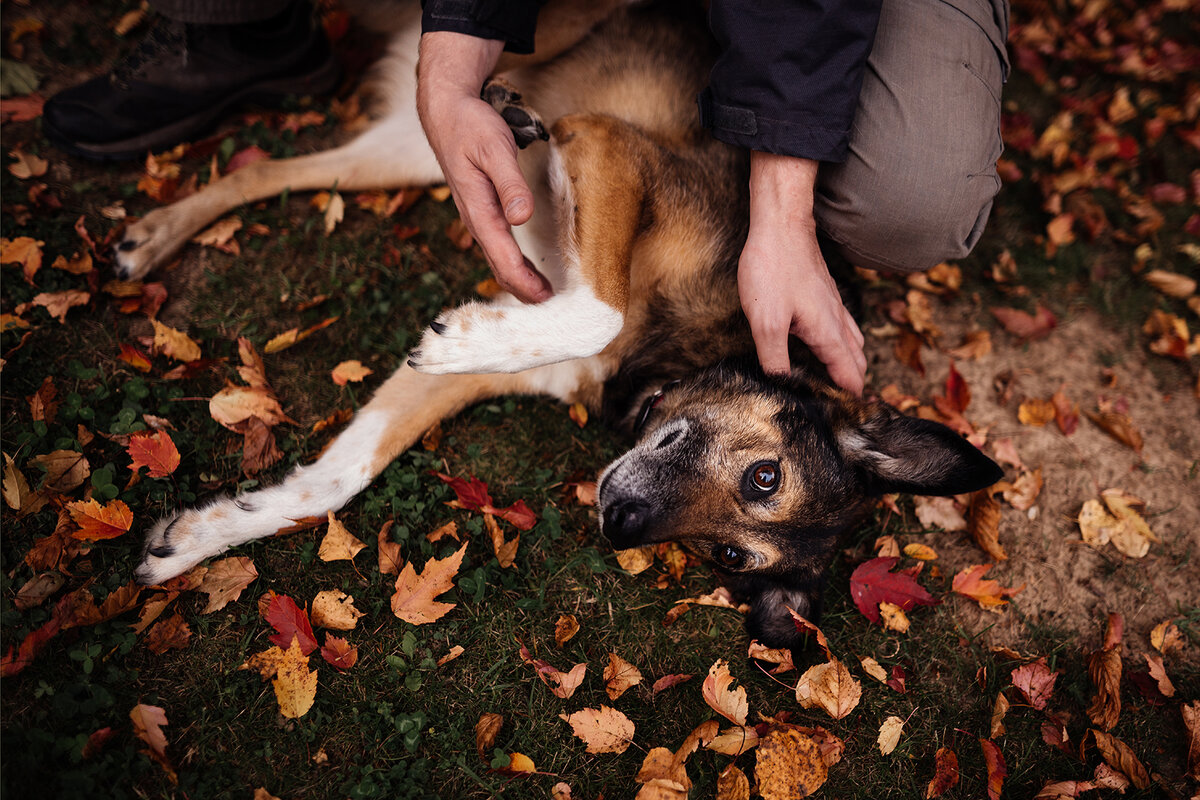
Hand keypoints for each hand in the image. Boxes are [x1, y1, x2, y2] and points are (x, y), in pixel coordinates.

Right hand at [416, 32, 551, 301]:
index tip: (546, 298)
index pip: (503, 257)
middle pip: (499, 266)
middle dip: (523, 290)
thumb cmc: (471, 128)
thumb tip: (521, 217)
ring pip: (497, 259)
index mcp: (478, 210)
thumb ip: (510, 184)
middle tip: (552, 307)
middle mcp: (475, 220)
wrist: (445, 112)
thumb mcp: (494, 149)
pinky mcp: (481, 211)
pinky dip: (512, 264)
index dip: (524, 281)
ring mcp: (476, 217)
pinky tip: (526, 269)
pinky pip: (497, 247)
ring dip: (518, 280)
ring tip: (542, 296)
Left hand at [738, 152, 865, 394]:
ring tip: (839, 384)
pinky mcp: (824, 294)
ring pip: (852, 343)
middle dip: (853, 385)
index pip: (849, 376)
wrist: (780, 225)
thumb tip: (782, 385)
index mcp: (828, 334)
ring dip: (849, 365)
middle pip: (856, 362)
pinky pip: (843, 327)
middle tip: (842, 408)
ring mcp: (834, 306)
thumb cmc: (773, 270)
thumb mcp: (766, 322)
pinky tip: (829, 343)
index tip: (845, 421)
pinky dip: (843, 344)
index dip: (848, 400)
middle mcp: (838, 322)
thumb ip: (775, 359)